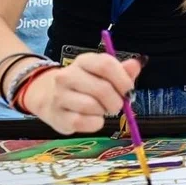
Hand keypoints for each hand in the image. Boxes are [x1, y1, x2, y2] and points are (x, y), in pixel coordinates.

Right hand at [22, 53, 141, 133]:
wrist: (48, 95)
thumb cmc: (85, 83)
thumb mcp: (103, 73)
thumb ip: (122, 70)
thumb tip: (137, 64)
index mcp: (83, 61)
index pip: (106, 65)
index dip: (123, 80)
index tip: (129, 90)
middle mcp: (67, 76)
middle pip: (101, 88)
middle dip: (116, 100)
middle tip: (118, 105)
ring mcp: (59, 95)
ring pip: (91, 106)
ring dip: (104, 111)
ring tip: (103, 110)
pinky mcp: (56, 116)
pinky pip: (82, 122)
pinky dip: (95, 123)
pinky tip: (95, 119)